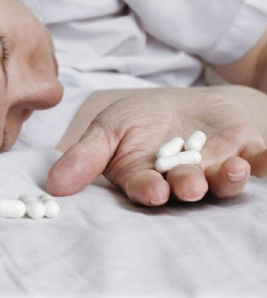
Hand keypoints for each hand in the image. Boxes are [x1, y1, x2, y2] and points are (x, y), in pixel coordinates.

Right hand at [46, 88, 266, 205]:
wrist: (177, 105)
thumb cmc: (137, 120)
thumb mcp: (106, 130)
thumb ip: (84, 157)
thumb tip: (52, 186)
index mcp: (145, 178)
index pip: (147, 188)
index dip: (149, 190)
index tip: (151, 191)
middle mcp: (181, 179)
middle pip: (186, 188)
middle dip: (188, 186)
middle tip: (189, 185)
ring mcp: (213, 166)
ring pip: (223, 181)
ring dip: (227, 178)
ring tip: (229, 169)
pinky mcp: (242, 151)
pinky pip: (258, 162)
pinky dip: (264, 162)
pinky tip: (265, 159)